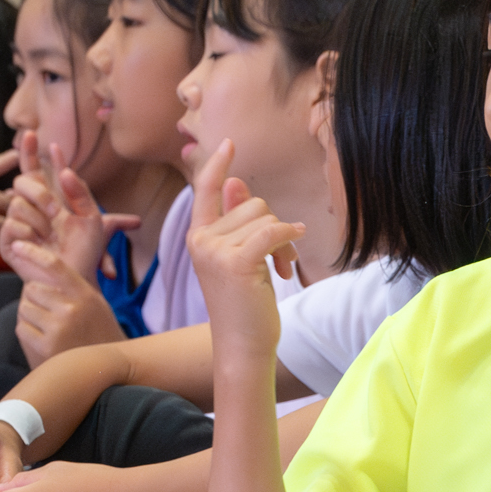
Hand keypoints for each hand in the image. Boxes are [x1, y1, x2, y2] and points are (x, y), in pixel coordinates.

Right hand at [0, 135, 137, 282]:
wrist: (73, 279)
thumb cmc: (84, 253)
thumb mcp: (93, 220)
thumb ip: (82, 193)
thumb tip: (67, 169)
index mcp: (48, 199)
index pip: (34, 169)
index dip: (30, 151)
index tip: (32, 133)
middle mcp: (30, 208)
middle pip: (23, 181)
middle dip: (40, 193)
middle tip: (56, 212)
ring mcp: (17, 223)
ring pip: (18, 203)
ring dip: (40, 220)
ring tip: (51, 237)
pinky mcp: (7, 241)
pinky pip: (12, 224)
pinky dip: (29, 233)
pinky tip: (38, 245)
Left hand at [3, 238, 122, 365]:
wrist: (107, 374)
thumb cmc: (99, 336)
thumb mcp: (95, 306)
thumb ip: (72, 288)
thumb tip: (39, 273)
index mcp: (87, 295)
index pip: (55, 266)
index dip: (33, 253)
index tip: (17, 245)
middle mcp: (73, 309)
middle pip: (32, 289)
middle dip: (35, 299)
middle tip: (49, 314)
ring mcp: (58, 328)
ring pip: (24, 308)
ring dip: (30, 317)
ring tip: (50, 330)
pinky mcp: (45, 346)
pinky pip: (21, 327)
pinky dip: (28, 333)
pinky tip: (46, 342)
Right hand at [188, 140, 303, 363]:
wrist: (242, 347)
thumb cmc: (244, 307)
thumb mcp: (240, 260)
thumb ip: (238, 223)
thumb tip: (238, 183)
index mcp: (198, 237)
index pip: (206, 190)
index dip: (218, 165)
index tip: (229, 143)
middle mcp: (200, 239)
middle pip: (251, 203)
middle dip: (275, 227)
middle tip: (281, 263)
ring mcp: (215, 250)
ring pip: (264, 217)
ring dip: (284, 242)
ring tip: (282, 271)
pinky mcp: (235, 262)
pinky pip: (271, 232)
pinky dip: (288, 240)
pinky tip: (292, 262)